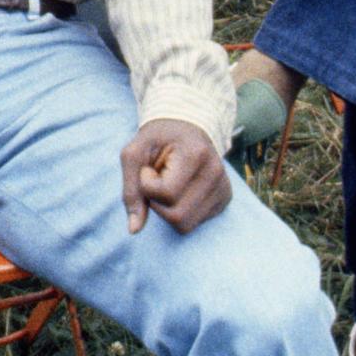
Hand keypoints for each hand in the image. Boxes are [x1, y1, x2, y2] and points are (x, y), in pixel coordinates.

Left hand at [120, 119, 231, 235]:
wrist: (186, 126)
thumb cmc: (157, 139)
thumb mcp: (134, 154)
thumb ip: (131, 190)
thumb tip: (134, 229)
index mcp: (196, 154)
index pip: (165, 193)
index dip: (146, 184)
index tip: (149, 168)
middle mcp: (216, 173)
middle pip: (176, 216)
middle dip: (156, 202)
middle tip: (158, 179)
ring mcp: (224, 187)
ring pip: (185, 225)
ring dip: (167, 209)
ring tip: (169, 185)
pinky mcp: (225, 199)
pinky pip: (193, 223)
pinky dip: (179, 212)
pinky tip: (181, 191)